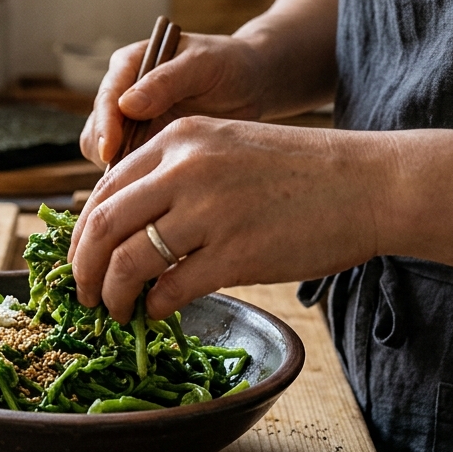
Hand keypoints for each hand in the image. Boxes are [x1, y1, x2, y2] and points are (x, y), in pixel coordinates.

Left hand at [68, 117, 392, 321]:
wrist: (371, 183)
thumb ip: (175, 175)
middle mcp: (186, 168)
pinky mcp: (236, 253)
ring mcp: (210, 211)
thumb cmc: (300, 173)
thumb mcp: (227, 149)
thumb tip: (122, 227)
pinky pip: (170, 289)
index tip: (81, 260)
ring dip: (112, 295)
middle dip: (82, 269)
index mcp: (180, 139)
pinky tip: (158, 312)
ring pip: (127, 261)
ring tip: (117, 310)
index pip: (104, 188)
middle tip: (83, 294)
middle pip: (101, 225)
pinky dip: (153, 307)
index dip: (82, 233)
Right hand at [79, 32, 270, 166]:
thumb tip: (127, 105)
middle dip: (107, 153)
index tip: (110, 150)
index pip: (106, 98)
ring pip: (103, 151)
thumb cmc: (228, 64)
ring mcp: (130, 120)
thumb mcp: (202, 65)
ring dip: (117, 168)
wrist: (250, 83)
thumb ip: (166, 82)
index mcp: (130, 64)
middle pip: (96, 129)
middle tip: (130, 177)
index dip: (105, 126)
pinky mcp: (141, 143)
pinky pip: (125, 165)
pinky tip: (154, 184)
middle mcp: (122, 92)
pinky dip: (132, 176)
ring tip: (145, 181)